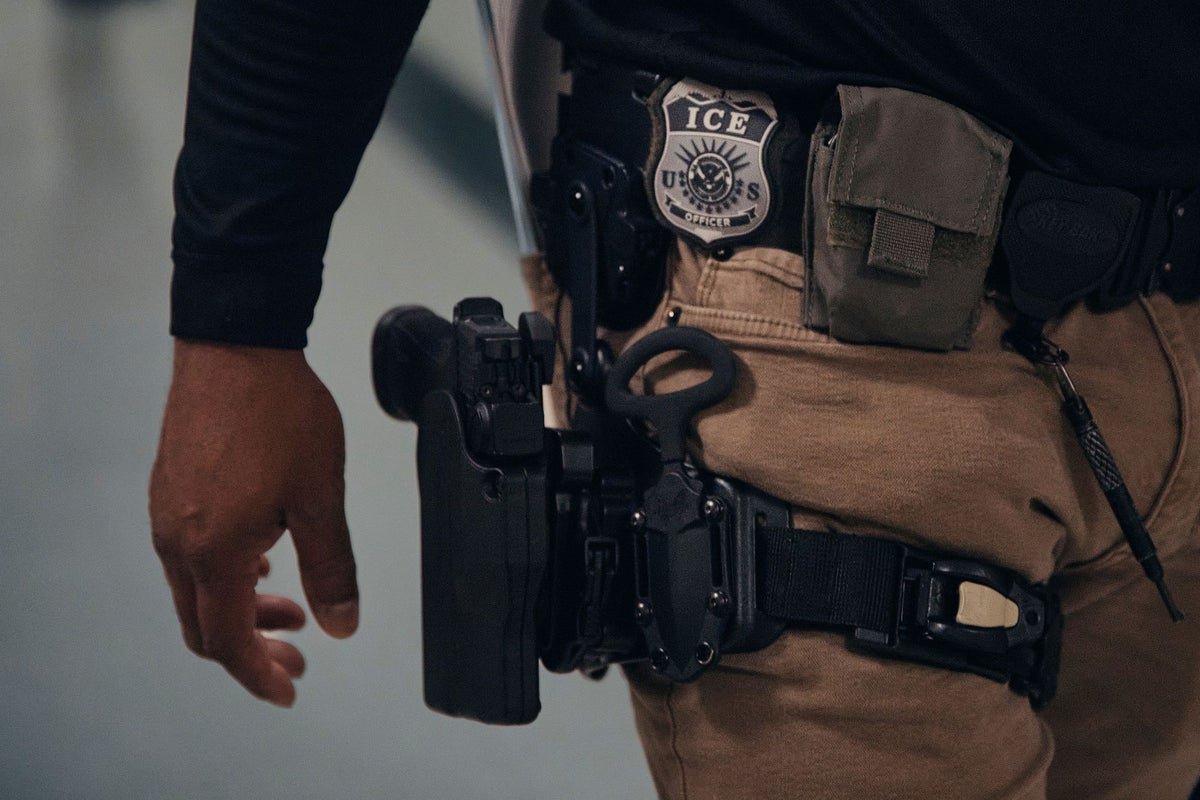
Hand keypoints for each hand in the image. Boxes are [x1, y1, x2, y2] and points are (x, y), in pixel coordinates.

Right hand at [149, 340, 357, 705]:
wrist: (236, 345)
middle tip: (297, 658)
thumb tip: (342, 625)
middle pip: (205, 625)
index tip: (288, 690)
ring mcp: (167, 514)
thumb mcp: (321, 497)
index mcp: (213, 552)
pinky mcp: (170, 490)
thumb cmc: (280, 414)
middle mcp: (178, 541)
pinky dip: (227, 574)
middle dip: (253, 650)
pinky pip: (191, 555)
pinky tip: (264, 559)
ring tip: (292, 608)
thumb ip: (332, 567)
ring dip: (242, 609)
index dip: (259, 676)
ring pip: (197, 590)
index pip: (228, 642)